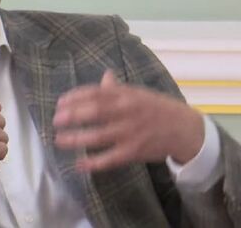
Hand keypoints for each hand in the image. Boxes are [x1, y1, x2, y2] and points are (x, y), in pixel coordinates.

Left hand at [53, 70, 203, 172]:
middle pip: (94, 112)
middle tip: (56, 120)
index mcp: (126, 95)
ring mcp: (129, 133)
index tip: (60, 102)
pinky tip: (78, 164)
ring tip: (59, 140)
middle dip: (72, 115)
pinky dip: (93, 163)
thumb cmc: (157, 109)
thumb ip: (118, 88)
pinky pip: (109, 158)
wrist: (184, 129)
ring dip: (76, 139)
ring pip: (98, 136)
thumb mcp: (138, 94)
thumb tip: (104, 76)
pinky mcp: (133, 152)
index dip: (75, 97)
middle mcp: (126, 112)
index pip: (95, 93)